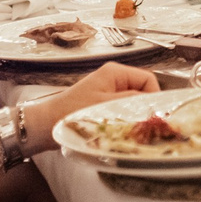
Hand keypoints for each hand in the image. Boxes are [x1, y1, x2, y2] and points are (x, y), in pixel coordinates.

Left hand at [24, 61, 160, 153]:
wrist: (45, 125)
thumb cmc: (71, 112)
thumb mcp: (105, 105)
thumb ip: (132, 101)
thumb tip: (155, 102)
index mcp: (115, 72)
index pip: (148, 80)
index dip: (154, 97)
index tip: (152, 116)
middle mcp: (113, 78)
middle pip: (142, 91)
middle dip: (144, 107)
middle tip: (142, 125)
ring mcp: (108, 90)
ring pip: (133, 102)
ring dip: (133, 115)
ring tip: (129, 128)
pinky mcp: (103, 102)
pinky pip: (123, 109)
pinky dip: (124, 119)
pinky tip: (119, 129)